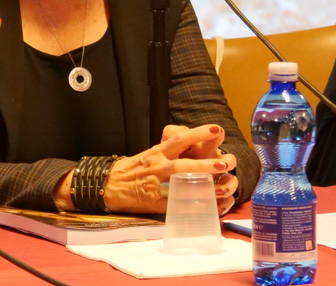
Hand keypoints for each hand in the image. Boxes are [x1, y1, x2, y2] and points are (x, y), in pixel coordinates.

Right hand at [103, 124, 232, 213]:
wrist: (109, 184)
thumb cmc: (131, 168)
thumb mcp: (149, 154)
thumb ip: (168, 152)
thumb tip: (191, 146)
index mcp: (157, 152)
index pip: (179, 140)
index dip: (197, 133)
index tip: (216, 129)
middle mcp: (157, 165)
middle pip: (183, 161)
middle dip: (205, 161)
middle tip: (226, 161)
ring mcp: (156, 183)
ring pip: (180, 180)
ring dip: (201, 181)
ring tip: (220, 184)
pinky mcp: (154, 201)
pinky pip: (175, 203)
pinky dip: (191, 205)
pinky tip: (207, 206)